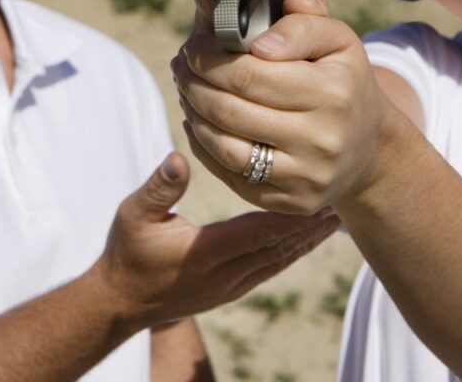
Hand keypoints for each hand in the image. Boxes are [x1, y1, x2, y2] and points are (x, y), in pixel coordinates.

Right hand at [92, 151, 338, 332]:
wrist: (120, 303)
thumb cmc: (127, 252)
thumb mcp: (133, 214)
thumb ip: (159, 187)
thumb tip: (179, 159)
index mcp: (204, 254)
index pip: (258, 232)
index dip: (290, 214)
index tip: (317, 193)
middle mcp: (223, 274)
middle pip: (278, 248)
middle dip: (311, 226)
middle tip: (342, 202)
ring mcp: (230, 286)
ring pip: (279, 261)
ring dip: (308, 241)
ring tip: (337, 219)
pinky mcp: (231, 291)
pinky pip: (270, 270)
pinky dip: (293, 252)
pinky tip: (309, 239)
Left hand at [172, 0, 405, 213]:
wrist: (369, 149)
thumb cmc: (344, 84)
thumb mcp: (338, 40)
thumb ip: (304, 19)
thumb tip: (260, 40)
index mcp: (333, 93)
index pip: (249, 75)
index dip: (210, 59)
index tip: (195, 45)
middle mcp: (321, 140)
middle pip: (230, 110)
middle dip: (194, 83)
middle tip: (181, 65)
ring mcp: (304, 177)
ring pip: (224, 146)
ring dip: (193, 113)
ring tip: (186, 90)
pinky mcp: (289, 202)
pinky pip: (229, 174)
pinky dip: (203, 146)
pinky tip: (197, 122)